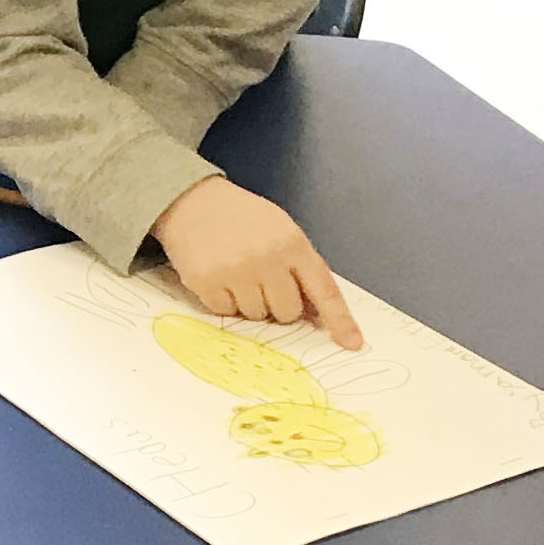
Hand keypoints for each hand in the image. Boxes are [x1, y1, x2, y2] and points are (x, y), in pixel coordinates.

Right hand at [151, 175, 362, 348]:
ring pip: (256, 316)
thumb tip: (314, 311)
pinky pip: (226, 313)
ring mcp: (236, 272)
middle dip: (278, 304)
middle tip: (262, 281)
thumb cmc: (241, 217)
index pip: (324, 289)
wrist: (192, 200)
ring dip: (249, 303)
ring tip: (237, 273)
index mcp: (293, 243)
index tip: (351, 343)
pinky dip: (224, 301)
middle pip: (287, 312)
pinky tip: (218, 276)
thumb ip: (300, 266)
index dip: (339, 320)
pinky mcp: (207, 282)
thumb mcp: (280, 230)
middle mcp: (267, 259)